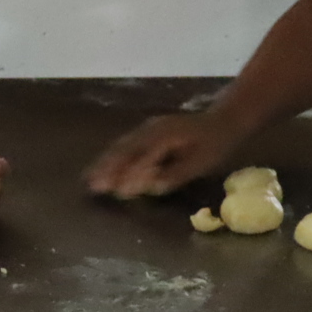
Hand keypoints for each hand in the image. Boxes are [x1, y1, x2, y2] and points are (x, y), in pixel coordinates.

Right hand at [84, 113, 241, 197]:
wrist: (221, 120)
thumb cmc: (213, 145)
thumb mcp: (199, 163)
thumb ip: (175, 174)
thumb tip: (152, 185)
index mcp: (165, 136)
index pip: (141, 157)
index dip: (127, 174)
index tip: (114, 190)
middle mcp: (152, 129)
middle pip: (125, 150)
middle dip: (107, 168)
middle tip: (91, 185)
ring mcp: (148, 128)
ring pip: (122, 146)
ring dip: (105, 161)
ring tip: (90, 177)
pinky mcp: (147, 130)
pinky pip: (126, 143)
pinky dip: (113, 155)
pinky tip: (104, 165)